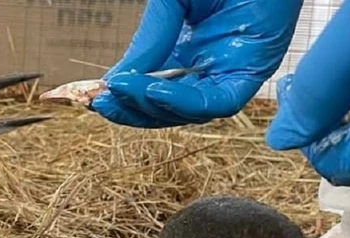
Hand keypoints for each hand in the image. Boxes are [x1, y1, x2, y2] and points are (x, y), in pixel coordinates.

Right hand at [91, 0, 302, 128]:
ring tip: (124, 89)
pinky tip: (155, 90)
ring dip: (153, 107)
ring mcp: (230, 73)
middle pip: (168, 110)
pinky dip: (184, 103)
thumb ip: (148, 41)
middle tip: (103, 102)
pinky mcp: (253, 72)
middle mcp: (208, 69)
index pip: (152, 91)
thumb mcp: (169, 3)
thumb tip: (116, 82)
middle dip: (133, 111)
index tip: (96, 98)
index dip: (125, 100)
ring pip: (190, 114)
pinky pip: (217, 103)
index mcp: (186, 52)